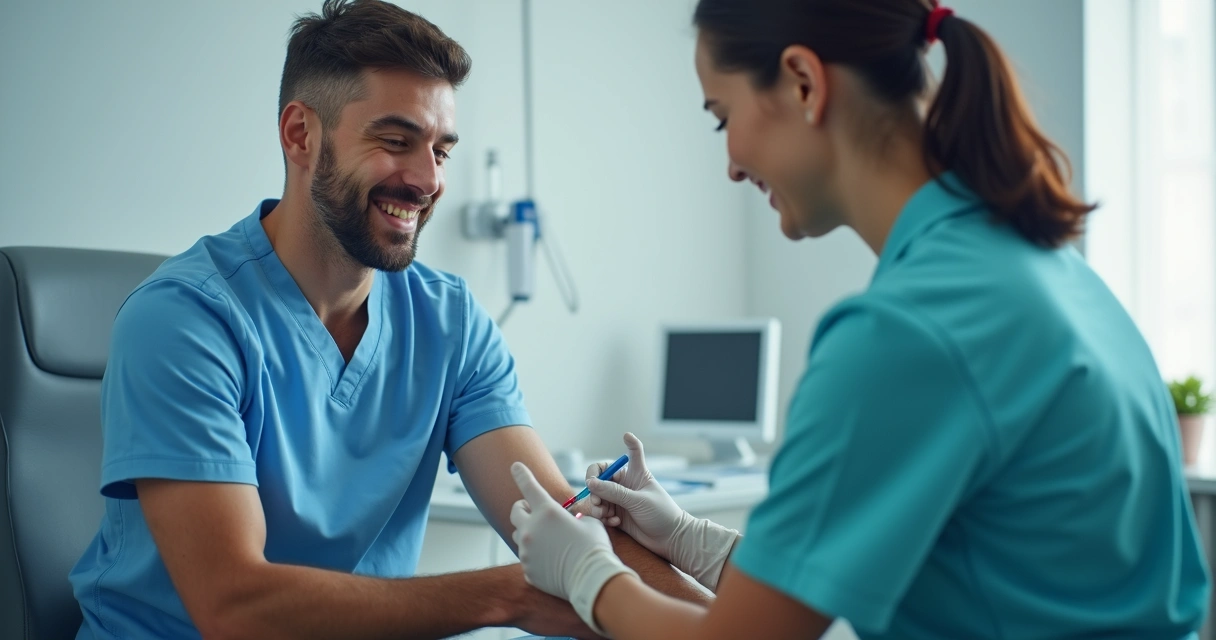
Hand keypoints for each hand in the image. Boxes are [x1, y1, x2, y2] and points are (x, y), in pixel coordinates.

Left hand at [509, 462, 636, 634]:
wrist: (593, 580)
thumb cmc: (594, 548)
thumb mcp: (589, 522)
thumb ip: (574, 516)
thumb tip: (570, 519)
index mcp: (547, 512)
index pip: (529, 486)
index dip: (521, 474)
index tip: (515, 466)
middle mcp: (532, 529)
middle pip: (515, 512)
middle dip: (523, 508)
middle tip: (534, 511)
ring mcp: (527, 551)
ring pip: (520, 536)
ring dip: (530, 533)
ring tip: (549, 540)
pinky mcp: (528, 570)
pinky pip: (528, 558)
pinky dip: (537, 556)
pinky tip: (553, 561)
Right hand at [587, 433, 740, 592]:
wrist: (670, 539)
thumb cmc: (661, 514)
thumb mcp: (638, 500)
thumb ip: (614, 492)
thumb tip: (590, 483)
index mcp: (636, 473)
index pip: (632, 453)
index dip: (630, 442)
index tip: (627, 436)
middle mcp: (625, 484)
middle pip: (600, 478)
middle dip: (594, 489)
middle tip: (597, 502)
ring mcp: (620, 500)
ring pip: (597, 497)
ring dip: (597, 506)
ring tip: (605, 515)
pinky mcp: (616, 514)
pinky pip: (600, 512)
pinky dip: (603, 517)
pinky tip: (614, 522)